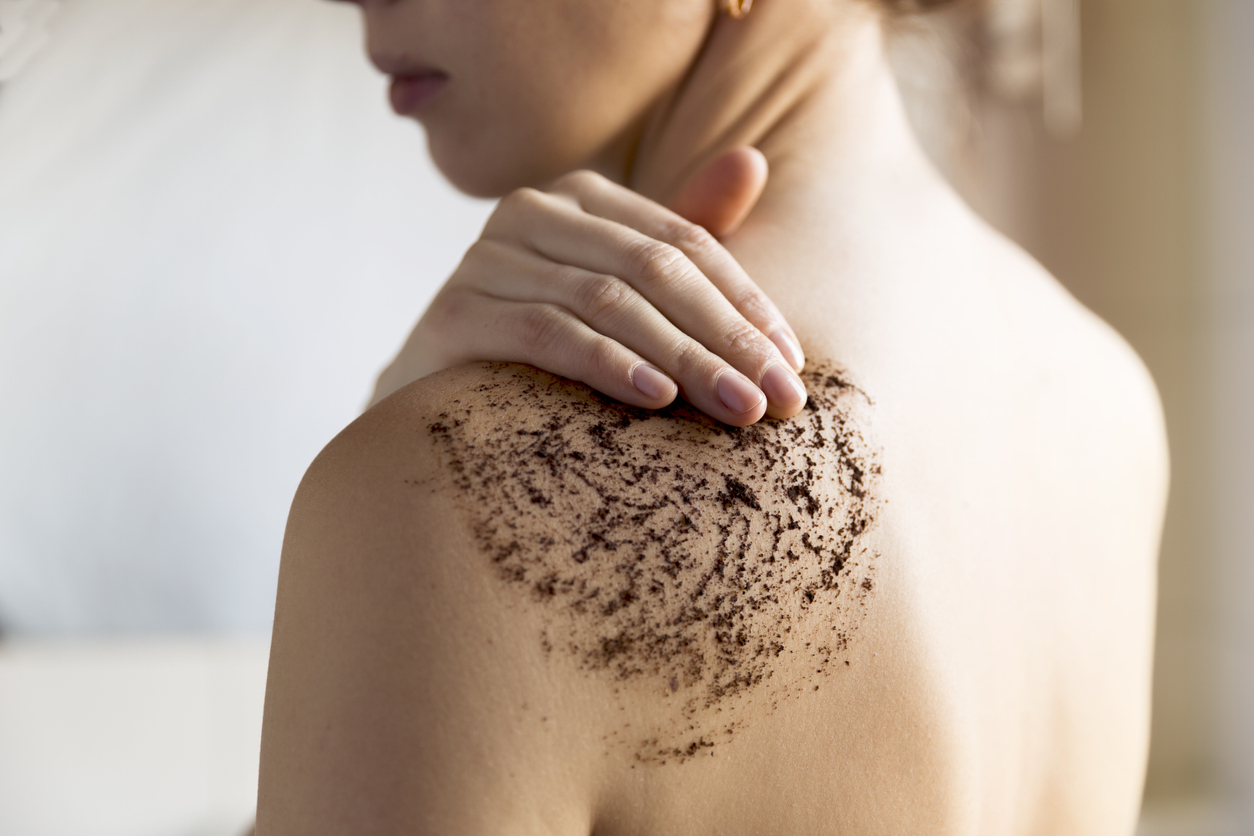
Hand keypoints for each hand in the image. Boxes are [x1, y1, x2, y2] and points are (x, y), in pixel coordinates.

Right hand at [371, 147, 806, 425]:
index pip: (685, 241)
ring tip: (734, 407)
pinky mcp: (454, 312)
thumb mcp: (624, 290)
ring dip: (682, 357)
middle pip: (651, 268)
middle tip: (778, 399)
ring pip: (605, 300)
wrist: (440, 404)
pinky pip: (545, 332)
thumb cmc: (546, 348)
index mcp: (580, 197)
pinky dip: (605, 363)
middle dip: (724, 337)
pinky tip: (654, 398)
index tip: (792, 365)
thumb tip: (753, 159)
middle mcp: (530, 212)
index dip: (745, 302)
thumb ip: (686, 233)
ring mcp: (485, 258)